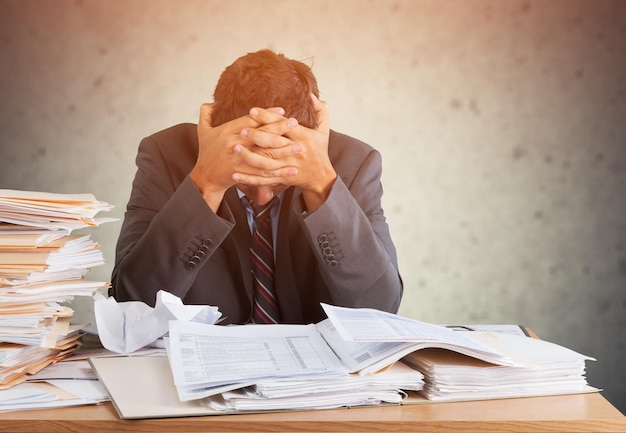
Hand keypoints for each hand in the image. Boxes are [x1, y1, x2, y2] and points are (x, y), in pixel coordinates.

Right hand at [190, 104, 297, 210]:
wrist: (204, 177)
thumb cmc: (206, 153)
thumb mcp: (202, 131)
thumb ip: (206, 114)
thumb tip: (211, 102)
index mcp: (227, 131)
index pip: (250, 120)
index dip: (266, 114)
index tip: (282, 111)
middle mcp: (234, 144)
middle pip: (260, 136)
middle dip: (279, 129)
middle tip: (295, 123)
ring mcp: (239, 160)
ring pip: (265, 156)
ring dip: (283, 152)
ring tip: (298, 147)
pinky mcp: (243, 174)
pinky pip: (264, 173)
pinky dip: (280, 172)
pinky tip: (292, 169)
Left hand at [234, 95, 335, 210]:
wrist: (321, 178)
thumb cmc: (319, 151)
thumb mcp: (323, 130)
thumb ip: (320, 110)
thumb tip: (312, 95)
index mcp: (302, 137)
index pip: (282, 125)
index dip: (268, 117)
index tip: (253, 110)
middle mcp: (294, 151)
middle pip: (273, 143)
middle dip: (256, 136)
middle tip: (241, 129)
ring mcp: (286, 166)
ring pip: (266, 162)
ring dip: (249, 156)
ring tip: (235, 148)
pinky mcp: (280, 178)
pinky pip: (262, 179)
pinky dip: (248, 178)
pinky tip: (234, 175)